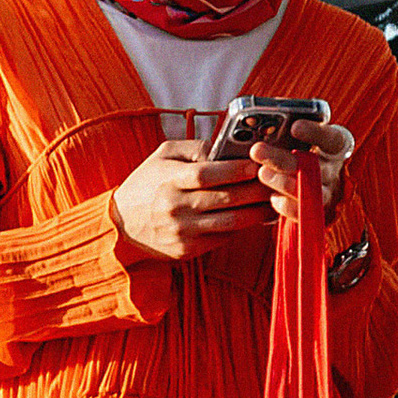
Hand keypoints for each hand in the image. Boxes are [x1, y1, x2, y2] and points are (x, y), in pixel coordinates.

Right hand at [111, 140, 269, 261]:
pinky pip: (222, 238)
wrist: (121, 224)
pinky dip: (241, 228)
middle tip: (276, 182)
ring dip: (256, 213)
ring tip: (274, 202)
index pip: (206, 174)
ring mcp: (182, 232)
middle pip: (224, 199)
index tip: (256, 165)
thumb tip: (226, 147)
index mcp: (169, 180)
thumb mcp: (162, 155)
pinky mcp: (187, 250)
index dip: (234, 170)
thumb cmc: (147, 183)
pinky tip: (255, 217)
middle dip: (255, 191)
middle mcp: (176, 207)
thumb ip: (194, 148)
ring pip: (230, 223)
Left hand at [243, 116, 352, 218]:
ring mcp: (328, 193)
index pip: (331, 138)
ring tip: (262, 172)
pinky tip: (272, 197)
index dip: (315, 133)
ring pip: (309, 191)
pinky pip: (302, 212)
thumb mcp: (297, 140)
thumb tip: (256, 126)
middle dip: (282, 159)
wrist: (309, 187)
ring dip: (283, 182)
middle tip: (256, 150)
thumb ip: (284, 133)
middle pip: (313, 166)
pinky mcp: (317, 213)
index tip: (294, 127)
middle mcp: (335, 170)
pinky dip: (285, 205)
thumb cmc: (299, 154)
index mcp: (336, 146)